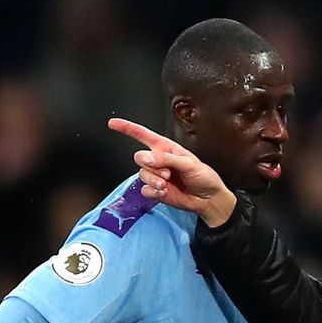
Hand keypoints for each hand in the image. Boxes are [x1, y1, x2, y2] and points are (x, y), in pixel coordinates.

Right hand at [107, 117, 237, 225]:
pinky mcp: (156, 191)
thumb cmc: (203, 177)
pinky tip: (165, 192)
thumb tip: (147, 158)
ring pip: (142, 175)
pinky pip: (145, 189)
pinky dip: (153, 191)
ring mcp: (156, 176)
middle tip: (167, 172)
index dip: (127, 128)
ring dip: (153, 179)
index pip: (143, 135)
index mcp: (166, 148)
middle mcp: (158, 161)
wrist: (208, 199)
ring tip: (166, 183)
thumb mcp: (189, 163)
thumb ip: (167, 159)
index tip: (113, 123)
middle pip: (140, 158)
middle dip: (151, 165)